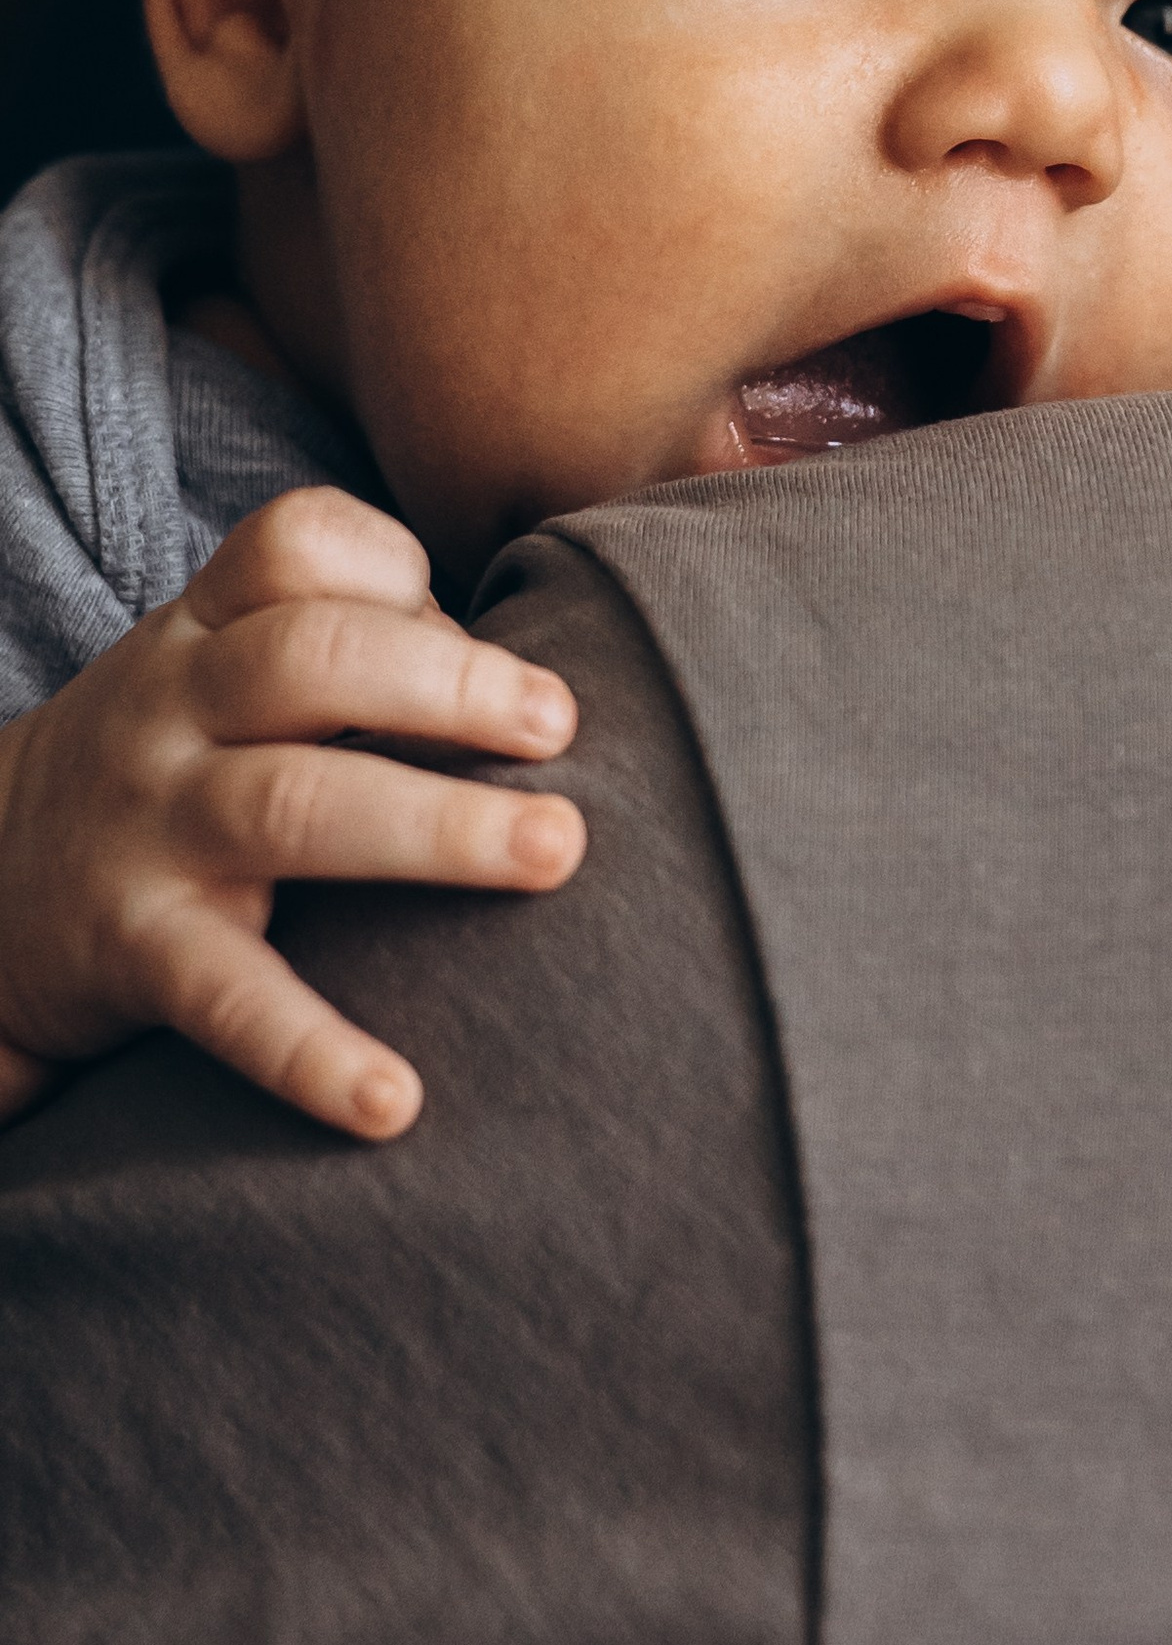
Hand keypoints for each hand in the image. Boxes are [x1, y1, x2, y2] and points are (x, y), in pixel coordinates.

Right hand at [0, 486, 582, 1143]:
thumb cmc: (176, 762)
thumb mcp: (226, 671)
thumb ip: (361, 646)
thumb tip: (529, 690)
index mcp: (206, 629)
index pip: (299, 544)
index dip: (397, 567)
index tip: (474, 624)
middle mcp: (174, 711)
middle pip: (313, 658)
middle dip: (451, 682)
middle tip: (563, 725)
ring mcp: (150, 828)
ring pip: (293, 804)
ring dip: (436, 828)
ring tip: (555, 851)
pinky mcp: (135, 951)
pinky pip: (227, 998)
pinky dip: (310, 1051)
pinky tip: (393, 1100)